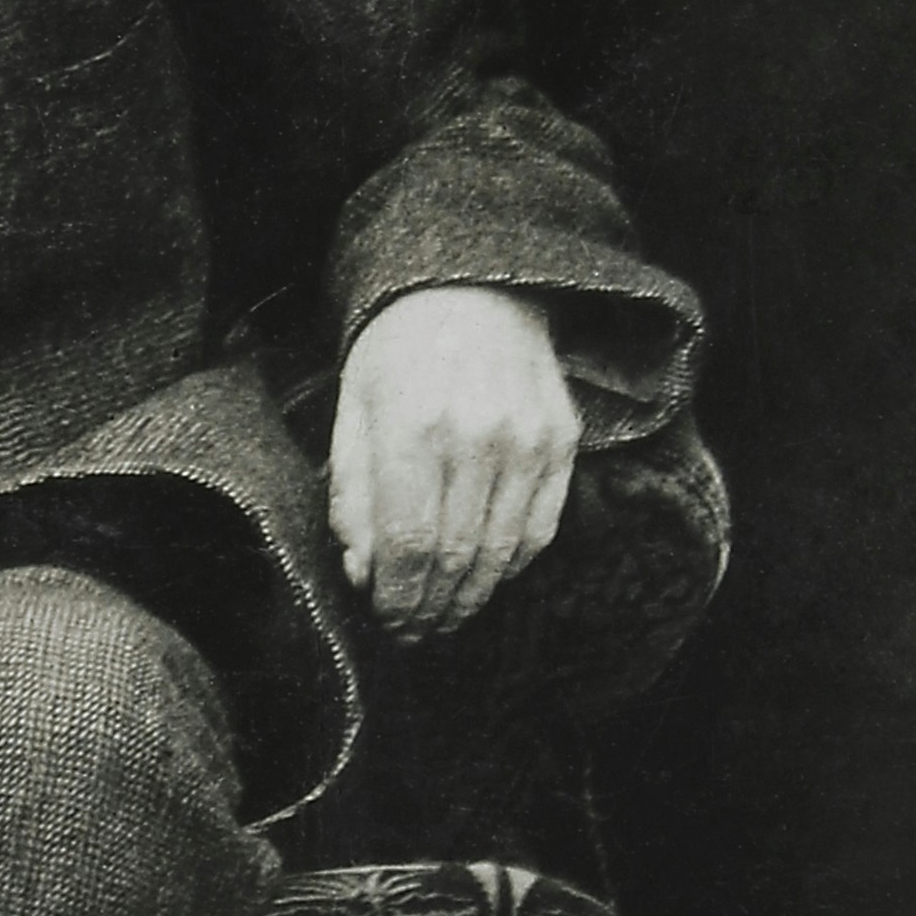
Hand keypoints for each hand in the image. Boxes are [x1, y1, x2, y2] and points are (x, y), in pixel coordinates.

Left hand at [328, 285, 578, 639]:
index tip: (387, 620)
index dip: (397, 598)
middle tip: (413, 630)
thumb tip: (365, 571)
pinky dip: (510, 564)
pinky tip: (485, 576)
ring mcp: (529, 441)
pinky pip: (541, 528)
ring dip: (470, 598)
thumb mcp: (353, 410)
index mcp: (414, 427)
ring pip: (500, 553)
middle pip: (455, 557)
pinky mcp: (562, 441)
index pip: (409, 546)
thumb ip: (352, 493)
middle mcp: (478, 437)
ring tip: (445, 616)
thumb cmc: (400, 349)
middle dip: (429, 608)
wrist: (476, 285)